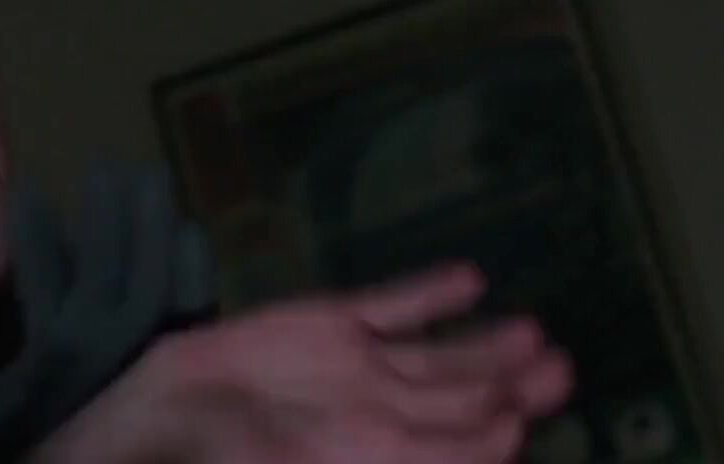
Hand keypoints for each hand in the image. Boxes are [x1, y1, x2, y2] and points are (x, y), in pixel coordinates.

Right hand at [29, 263, 573, 463]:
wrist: (160, 416)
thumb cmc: (228, 456)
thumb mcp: (317, 463)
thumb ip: (410, 452)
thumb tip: (495, 443)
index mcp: (384, 456)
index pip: (460, 449)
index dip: (499, 437)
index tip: (529, 421)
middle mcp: (382, 411)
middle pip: (462, 399)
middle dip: (514, 387)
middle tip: (563, 370)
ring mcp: (358, 364)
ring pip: (439, 353)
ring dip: (487, 343)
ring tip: (536, 333)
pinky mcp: (329, 323)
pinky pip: (390, 305)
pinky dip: (429, 293)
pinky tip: (469, 278)